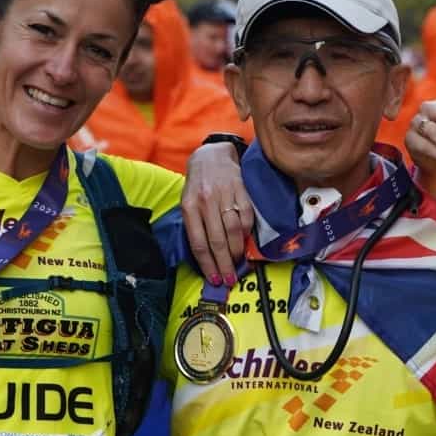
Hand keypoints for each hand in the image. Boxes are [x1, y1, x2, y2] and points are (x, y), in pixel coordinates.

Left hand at [182, 140, 253, 287]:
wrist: (212, 155)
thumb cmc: (198, 184)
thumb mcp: (188, 202)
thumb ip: (196, 225)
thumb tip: (208, 256)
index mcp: (189, 206)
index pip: (198, 242)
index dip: (207, 264)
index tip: (214, 279)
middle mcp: (206, 201)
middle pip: (216, 241)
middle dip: (223, 264)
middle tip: (229, 280)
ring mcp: (224, 195)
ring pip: (233, 231)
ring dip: (236, 252)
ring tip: (237, 264)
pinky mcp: (241, 190)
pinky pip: (246, 217)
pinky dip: (246, 233)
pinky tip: (244, 242)